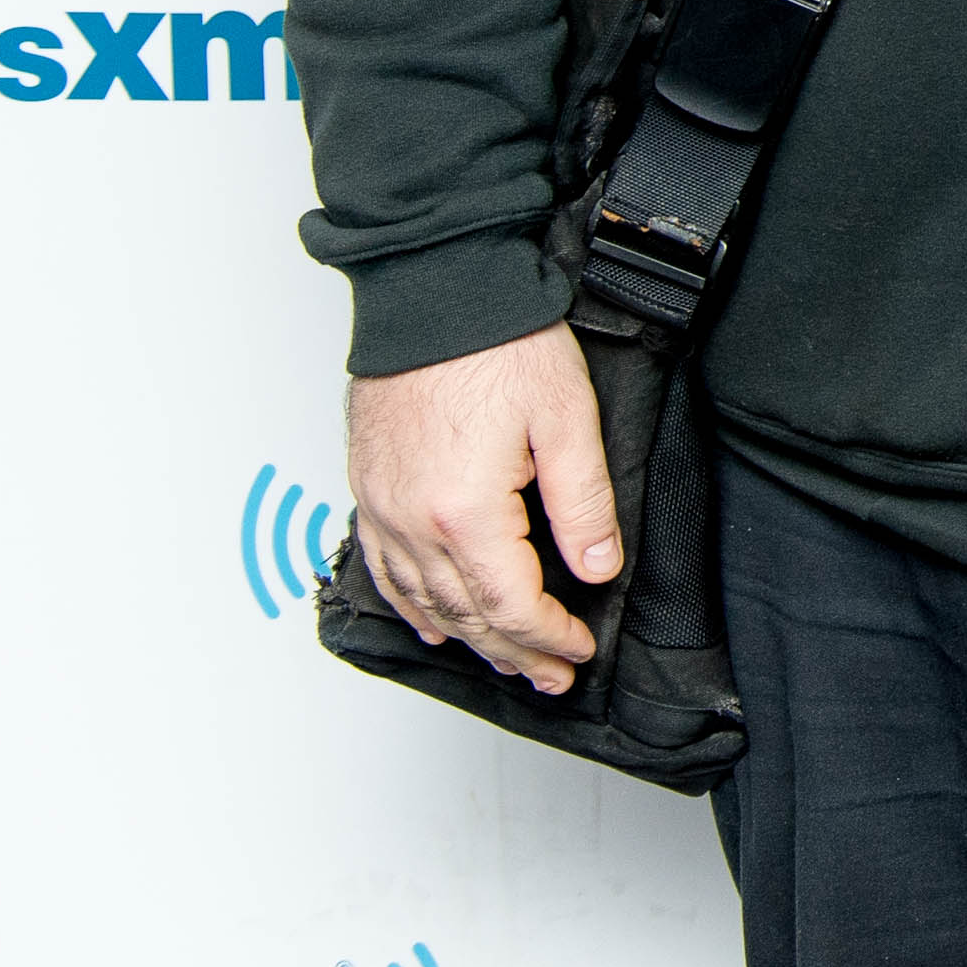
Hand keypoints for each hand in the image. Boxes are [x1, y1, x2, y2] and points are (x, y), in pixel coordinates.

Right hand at [346, 326, 619, 695]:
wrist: (434, 290)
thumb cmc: (499, 343)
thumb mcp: (566, 420)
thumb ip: (583, 503)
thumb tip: (597, 569)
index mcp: (464, 513)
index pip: (512, 605)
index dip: (550, 636)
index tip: (580, 650)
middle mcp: (412, 521)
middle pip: (466, 614)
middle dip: (514, 651)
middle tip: (550, 676)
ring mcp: (382, 507)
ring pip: (423, 600)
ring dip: (467, 638)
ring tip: (505, 660)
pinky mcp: (369, 487)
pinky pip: (386, 568)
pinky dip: (413, 605)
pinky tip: (432, 621)